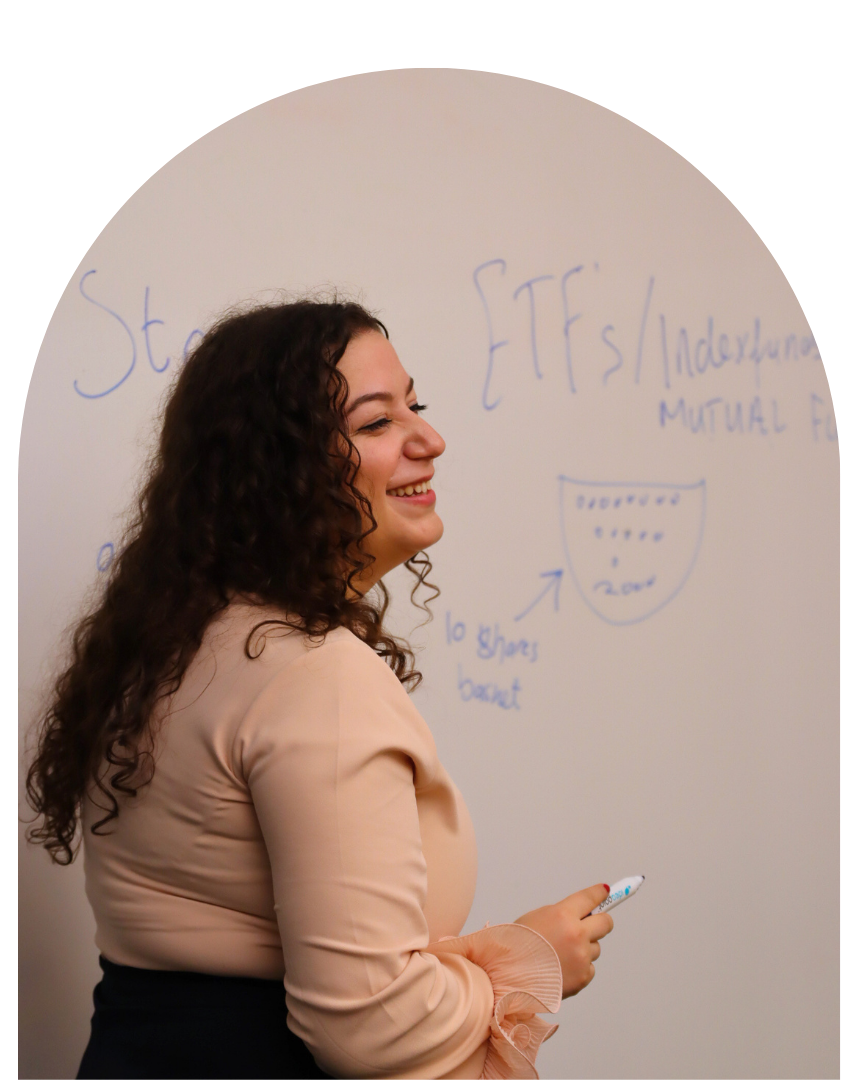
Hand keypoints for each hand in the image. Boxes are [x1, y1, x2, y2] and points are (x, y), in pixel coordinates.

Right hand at [514, 884, 613, 998]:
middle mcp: (577, 934)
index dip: (599, 893)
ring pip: (595, 947)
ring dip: (584, 948)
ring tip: (561, 954)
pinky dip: (579, 967)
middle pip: (605, 922)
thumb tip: (577, 915)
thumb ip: (561, 914)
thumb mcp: (537, 917)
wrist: (508, 976)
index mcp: (563, 915)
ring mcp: (582, 957)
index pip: (590, 898)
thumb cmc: (517, 945)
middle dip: (600, 922)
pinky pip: (589, 967)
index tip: (604, 891)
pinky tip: (562, 968)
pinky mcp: (583, 977)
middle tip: (591, 925)